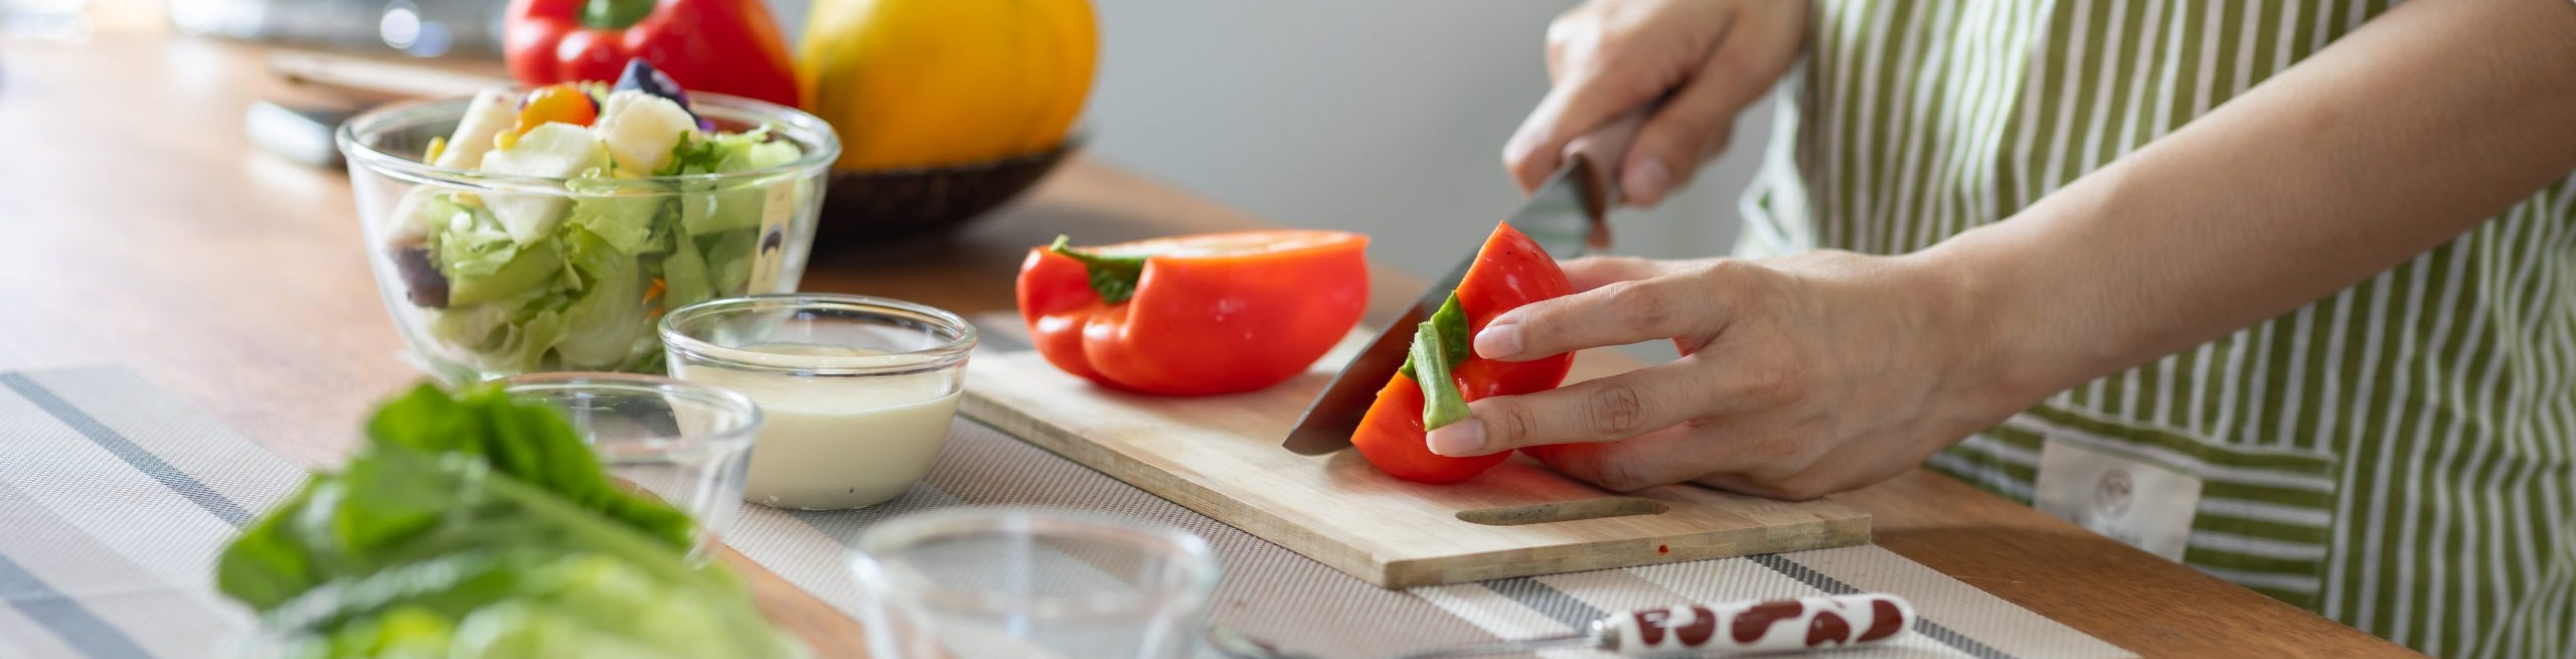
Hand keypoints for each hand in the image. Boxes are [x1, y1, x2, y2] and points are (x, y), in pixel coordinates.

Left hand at [1421, 253, 2026, 498]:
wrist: (1951, 346)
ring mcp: (1769, 438)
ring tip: (1514, 451)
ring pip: (1645, 465)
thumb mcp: (1744, 273)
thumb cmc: (1837, 300)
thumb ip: (1649, 285)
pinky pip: (1692, 484)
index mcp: (1742, 299)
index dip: (1552, 324)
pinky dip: (1639, 475)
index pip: (1628, 310)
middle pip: (1618, 405)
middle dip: (1525, 424)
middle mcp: (1752, 372)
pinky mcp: (1783, 484)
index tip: (1485, 340)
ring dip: (1569, 461)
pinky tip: (1601, 466)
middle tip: (1456, 432)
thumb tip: (1547, 279)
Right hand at [1503, 0, 1806, 207]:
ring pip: (1590, 135)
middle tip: (1699, 137)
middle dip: (1634, 168)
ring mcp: (1577, 43)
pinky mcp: (1586, 45)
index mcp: (1607, 58)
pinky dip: (1644, 118)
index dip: (1559, 204)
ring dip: (1648, 142)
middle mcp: (1576, 48)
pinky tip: (1683, 88)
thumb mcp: (1744, 72)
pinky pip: (1599, 109)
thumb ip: (1686, 135)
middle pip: (1571, 152)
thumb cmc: (1759, 2)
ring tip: (1700, 102)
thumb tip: (1635, 193)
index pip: (1535, 154)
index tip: (1607, 226)